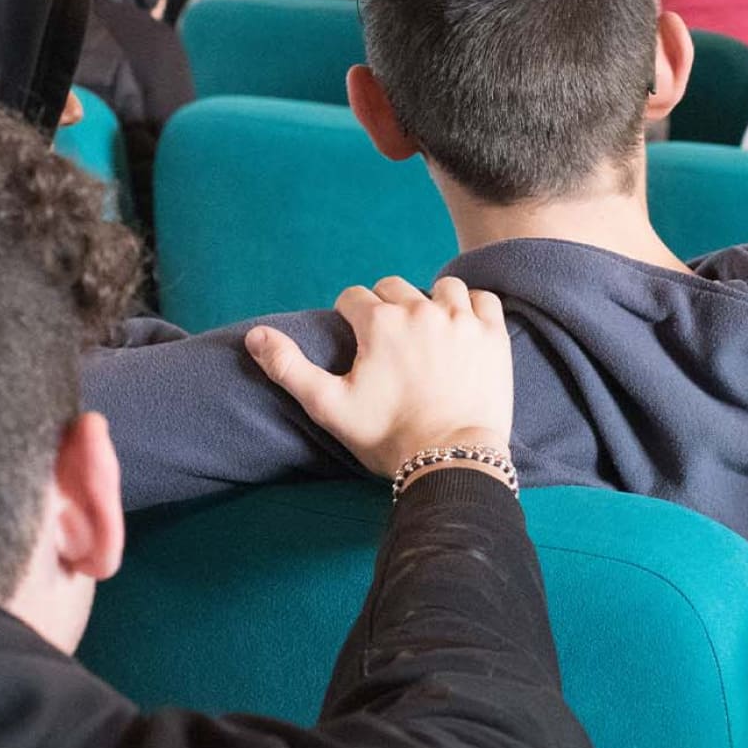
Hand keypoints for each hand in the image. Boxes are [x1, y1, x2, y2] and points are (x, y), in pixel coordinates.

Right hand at [246, 276, 513, 478]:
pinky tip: (463, 328)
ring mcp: (461, 319)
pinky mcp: (493, 334)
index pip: (353, 298)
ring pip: (440, 288)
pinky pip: (482, 299)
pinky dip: (471, 307)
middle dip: (385, 308)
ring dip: (430, 303)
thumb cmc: (387, 436)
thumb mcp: (328, 406)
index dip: (350, 319)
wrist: (452, 460)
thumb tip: (254, 335)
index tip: (358, 345)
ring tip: (427, 334)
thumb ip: (288, 367)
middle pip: (393, 287)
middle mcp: (420, 310)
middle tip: (389, 345)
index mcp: (379, 322)